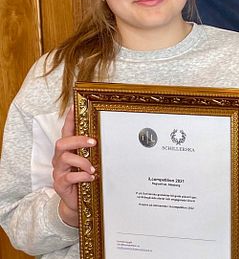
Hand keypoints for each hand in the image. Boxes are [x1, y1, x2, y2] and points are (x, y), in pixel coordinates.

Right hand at [51, 108, 95, 226]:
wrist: (78, 203)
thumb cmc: (85, 179)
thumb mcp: (90, 162)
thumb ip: (94, 151)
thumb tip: (108, 137)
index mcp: (68, 151)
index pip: (66, 132)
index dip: (69, 119)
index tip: (74, 107)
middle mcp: (60, 159)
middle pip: (62, 142)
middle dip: (78, 140)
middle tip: (94, 142)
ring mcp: (59, 171)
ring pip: (65, 158)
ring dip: (82, 161)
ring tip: (93, 168)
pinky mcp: (60, 184)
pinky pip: (69, 177)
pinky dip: (82, 176)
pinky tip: (91, 177)